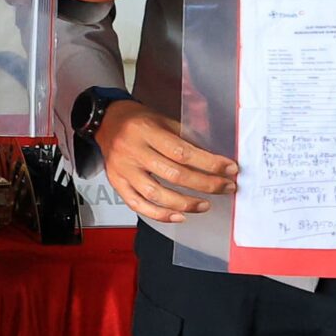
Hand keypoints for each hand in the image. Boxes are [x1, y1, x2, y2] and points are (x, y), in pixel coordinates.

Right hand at [96, 101, 236, 222]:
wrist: (105, 122)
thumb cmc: (137, 121)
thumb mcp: (163, 119)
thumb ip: (186, 137)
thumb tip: (214, 158)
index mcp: (145, 131)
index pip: (182, 151)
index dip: (209, 163)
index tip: (229, 169)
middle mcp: (132, 150)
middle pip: (174, 174)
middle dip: (206, 184)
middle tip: (225, 187)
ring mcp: (123, 169)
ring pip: (156, 194)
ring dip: (186, 204)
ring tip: (205, 205)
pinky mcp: (117, 182)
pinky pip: (138, 205)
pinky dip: (160, 215)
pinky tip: (179, 216)